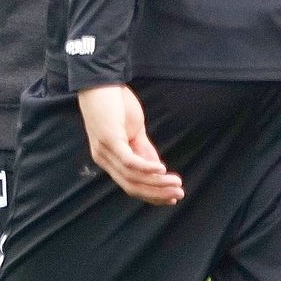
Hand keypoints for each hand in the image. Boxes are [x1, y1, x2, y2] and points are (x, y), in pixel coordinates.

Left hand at [77, 84, 183, 204]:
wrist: (101, 81)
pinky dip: (147, 168)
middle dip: (157, 193)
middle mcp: (103, 159)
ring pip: (132, 177)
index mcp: (108, 159)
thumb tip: (158, 169)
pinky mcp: (109, 140)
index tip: (172, 198)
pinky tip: (162, 169)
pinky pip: (130, 161)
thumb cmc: (115, 103)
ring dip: (157, 183)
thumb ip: (143, 150)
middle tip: (179, 194)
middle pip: (132, 186)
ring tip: (176, 183)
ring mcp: (104, 151)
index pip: (130, 185)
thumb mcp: (134, 130)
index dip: (151, 194)